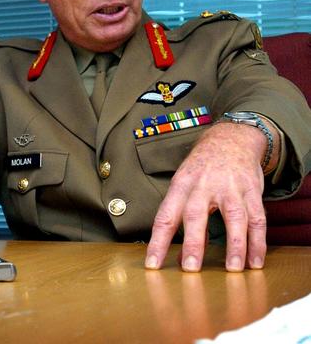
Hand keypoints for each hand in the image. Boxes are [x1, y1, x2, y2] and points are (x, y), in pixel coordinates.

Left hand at [145, 122, 269, 271]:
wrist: (229, 140)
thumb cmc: (201, 170)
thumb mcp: (183, 187)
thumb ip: (179, 219)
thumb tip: (176, 256)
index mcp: (180, 186)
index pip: (165, 216)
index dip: (157, 241)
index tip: (152, 264)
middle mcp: (203, 185)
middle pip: (196, 215)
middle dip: (193, 243)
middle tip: (190, 268)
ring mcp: (230, 187)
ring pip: (233, 217)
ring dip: (234, 245)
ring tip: (233, 269)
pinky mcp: (251, 191)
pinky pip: (257, 218)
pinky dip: (257, 241)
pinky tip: (255, 261)